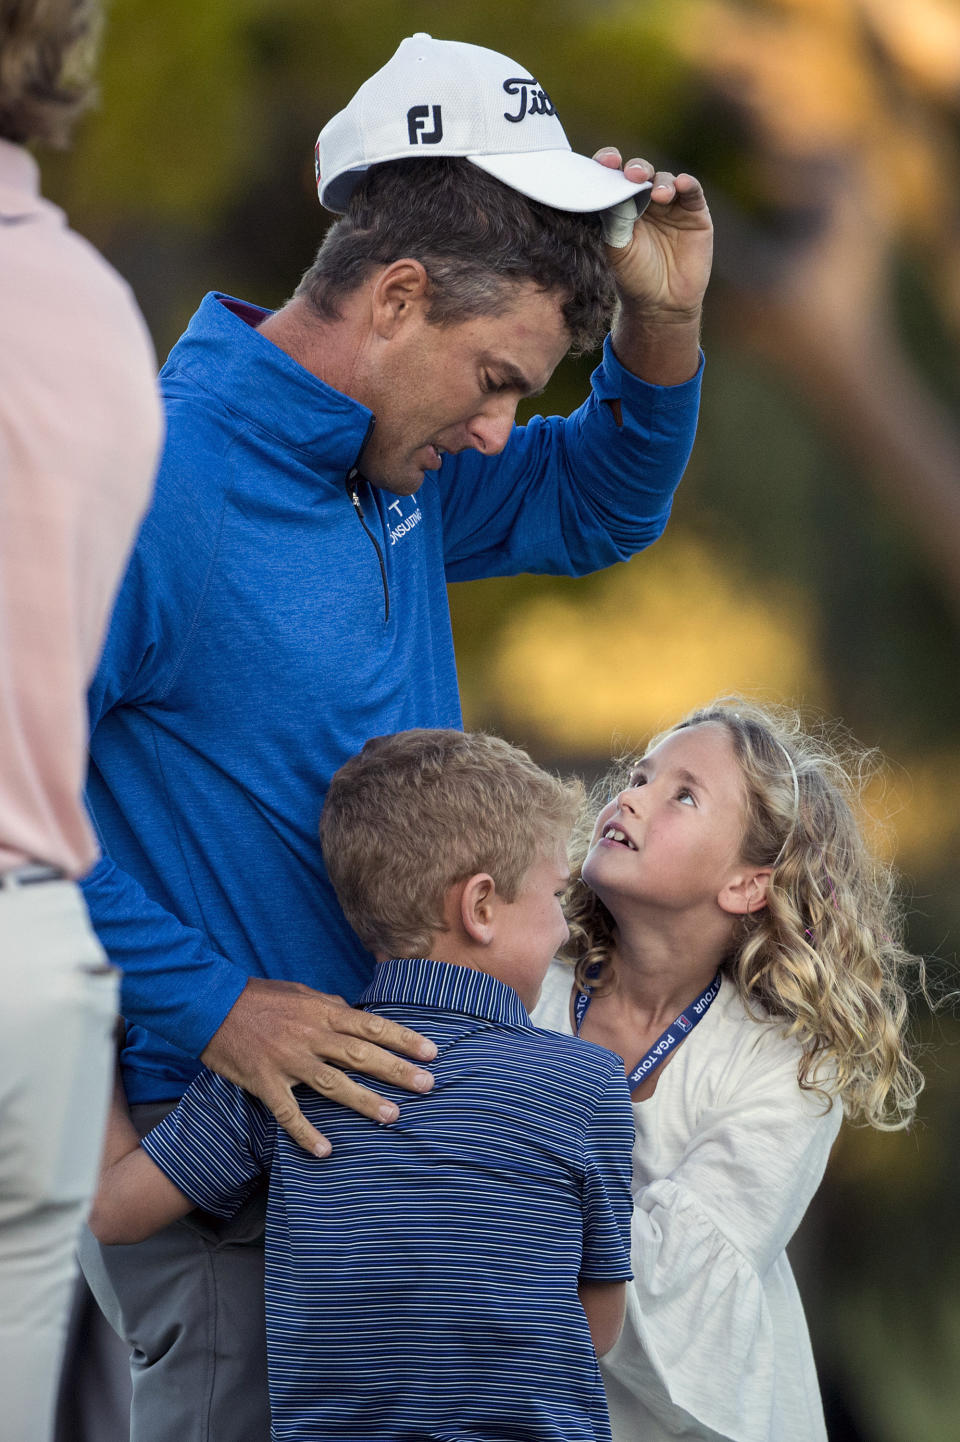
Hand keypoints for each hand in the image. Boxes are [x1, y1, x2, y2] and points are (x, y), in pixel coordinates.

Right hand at [200, 976, 436, 1156]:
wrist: (209, 1002)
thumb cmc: (256, 997)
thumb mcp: (299, 992)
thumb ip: (328, 1006)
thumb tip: (353, 1014)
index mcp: (322, 1012)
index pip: (372, 1025)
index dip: (403, 1039)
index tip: (431, 1051)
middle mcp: (310, 1035)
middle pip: (361, 1055)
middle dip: (397, 1070)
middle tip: (428, 1085)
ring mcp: (288, 1060)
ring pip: (333, 1083)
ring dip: (365, 1101)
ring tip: (393, 1117)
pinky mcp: (264, 1081)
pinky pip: (288, 1112)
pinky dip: (306, 1133)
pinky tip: (325, 1151)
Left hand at [593, 149, 713, 318]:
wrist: (662, 304)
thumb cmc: (634, 277)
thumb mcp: (617, 248)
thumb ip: (613, 219)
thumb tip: (608, 188)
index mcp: (621, 205)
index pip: (614, 176)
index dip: (609, 164)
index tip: (605, 162)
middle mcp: (645, 200)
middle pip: (640, 172)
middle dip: (636, 169)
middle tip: (633, 175)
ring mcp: (671, 205)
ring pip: (665, 179)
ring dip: (661, 183)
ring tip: (658, 196)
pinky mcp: (694, 212)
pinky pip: (692, 190)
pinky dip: (687, 184)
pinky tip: (682, 184)